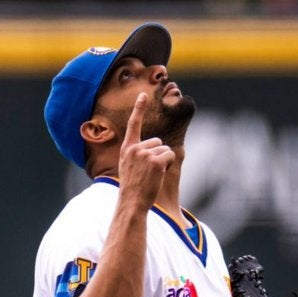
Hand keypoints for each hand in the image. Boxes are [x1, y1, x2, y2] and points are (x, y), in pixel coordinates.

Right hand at [118, 92, 174, 210]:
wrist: (132, 202)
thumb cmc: (133, 188)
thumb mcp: (129, 167)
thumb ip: (137, 154)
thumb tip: (155, 148)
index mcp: (127, 149)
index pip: (134, 124)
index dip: (139, 108)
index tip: (143, 94)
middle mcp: (135, 148)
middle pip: (157, 142)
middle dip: (158, 155)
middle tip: (149, 172)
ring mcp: (145, 154)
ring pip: (165, 149)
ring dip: (164, 162)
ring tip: (152, 175)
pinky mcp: (155, 160)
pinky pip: (170, 155)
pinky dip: (168, 164)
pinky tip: (159, 174)